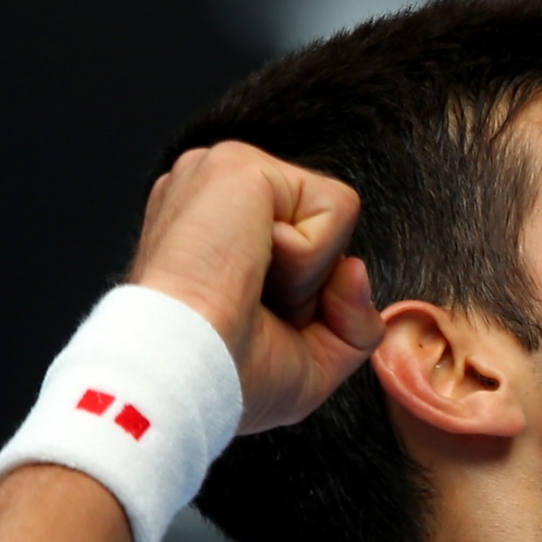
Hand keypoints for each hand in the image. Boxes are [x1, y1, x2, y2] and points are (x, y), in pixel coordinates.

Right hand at [127, 141, 384, 433]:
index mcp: (218, 232)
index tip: (256, 325)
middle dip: (313, 290)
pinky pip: (337, 208)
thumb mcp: (315, 360)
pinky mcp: (241, 163)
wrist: (185, 370)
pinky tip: (251, 264)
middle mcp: (215, 194)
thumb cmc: (231, 377)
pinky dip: (311, 257)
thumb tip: (355, 267)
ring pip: (334, 220)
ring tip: (247, 287)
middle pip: (328, 236)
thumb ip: (353, 318)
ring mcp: (222, 171)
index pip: (312, 252)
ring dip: (309, 276)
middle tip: (254, 310)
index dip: (310, 304)